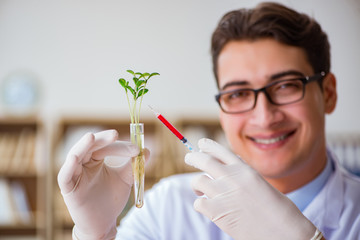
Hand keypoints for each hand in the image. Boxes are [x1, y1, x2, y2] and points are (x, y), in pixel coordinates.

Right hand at [57, 130, 148, 239]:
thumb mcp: (126, 179)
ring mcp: (74, 175)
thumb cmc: (111, 199)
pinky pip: (65, 175)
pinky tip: (75, 158)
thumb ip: (134, 165)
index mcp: (95, 159)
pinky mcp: (67, 188)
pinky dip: (70, 165)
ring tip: (91, 137)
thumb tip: (147, 150)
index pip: (105, 146)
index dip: (120, 146)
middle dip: (102, 139)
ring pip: (75, 155)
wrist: (104, 222)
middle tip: (115, 134)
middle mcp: (83, 164)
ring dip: (83, 146)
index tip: (136, 149)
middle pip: (90, 146)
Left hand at [185, 138, 317, 239]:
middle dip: (193, 157)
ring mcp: (223, 193)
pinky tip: (207, 208)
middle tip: (189, 157)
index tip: (201, 144)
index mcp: (245, 170)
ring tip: (199, 189)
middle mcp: (232, 177)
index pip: (220, 151)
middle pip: (203, 160)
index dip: (208, 145)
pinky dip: (201, 204)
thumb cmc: (279, 211)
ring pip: (198, 180)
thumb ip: (242, 177)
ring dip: (196, 184)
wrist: (286, 233)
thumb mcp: (261, 185)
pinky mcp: (217, 211)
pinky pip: (199, 203)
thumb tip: (224, 173)